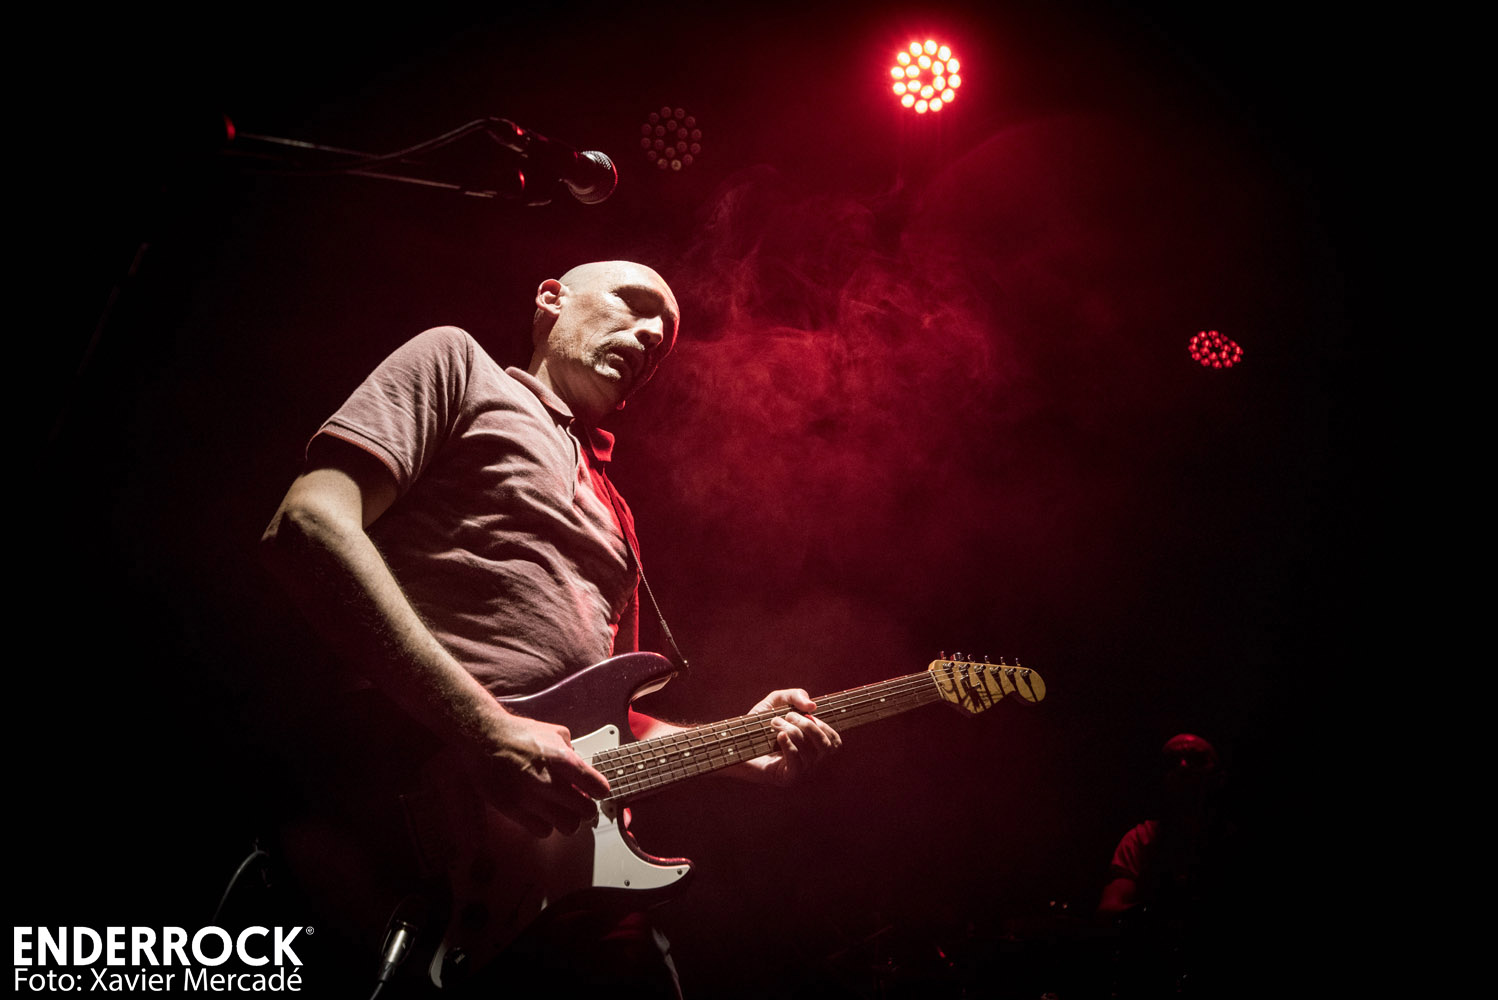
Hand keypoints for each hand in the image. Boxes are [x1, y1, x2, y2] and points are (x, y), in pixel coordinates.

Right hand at [464, 712, 610, 837]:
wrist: (482, 738)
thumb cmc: (517, 734)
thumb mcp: (553, 732)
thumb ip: (572, 751)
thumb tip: (581, 767)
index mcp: (561, 759)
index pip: (597, 786)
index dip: (600, 790)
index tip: (597, 791)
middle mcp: (547, 781)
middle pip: (585, 811)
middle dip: (587, 808)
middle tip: (582, 804)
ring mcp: (530, 798)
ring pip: (567, 826)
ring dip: (569, 820)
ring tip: (563, 812)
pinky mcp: (514, 810)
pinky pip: (543, 831)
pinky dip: (546, 825)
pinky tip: (542, 814)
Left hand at [746, 689, 841, 785]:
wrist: (734, 744)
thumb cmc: (759, 724)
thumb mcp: (777, 702)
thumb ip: (795, 696)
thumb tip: (812, 706)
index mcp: (814, 748)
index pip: (835, 742)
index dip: (823, 726)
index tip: (805, 714)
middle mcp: (811, 763)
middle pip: (826, 746)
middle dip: (808, 725)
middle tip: (787, 716)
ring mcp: (800, 773)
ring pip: (808, 751)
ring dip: (792, 731)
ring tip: (774, 723)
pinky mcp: (786, 779)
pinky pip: (796, 763)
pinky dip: (789, 745)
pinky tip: (779, 736)